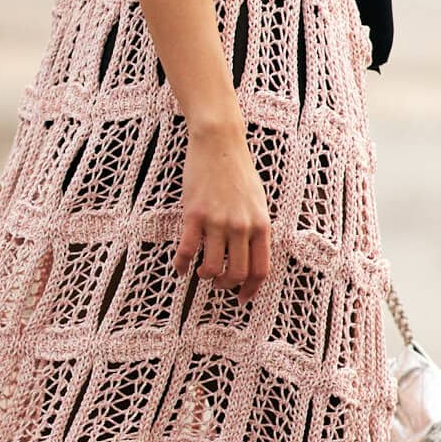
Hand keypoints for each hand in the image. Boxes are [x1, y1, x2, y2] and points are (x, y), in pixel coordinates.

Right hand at [175, 122, 270, 301]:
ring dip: (205, 276)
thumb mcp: (258, 201)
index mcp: (260, 224)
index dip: (251, 290)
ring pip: (212, 267)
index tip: (242, 298)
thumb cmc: (238, 171)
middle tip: (218, 284)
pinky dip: (181, 264)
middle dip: (226, 285)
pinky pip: (187, 250)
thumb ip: (256, 228)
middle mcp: (241, 226)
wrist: (219, 144)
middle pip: (237, 273)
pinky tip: (180, 267)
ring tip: (201, 271)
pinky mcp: (195, 215)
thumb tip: (252, 254)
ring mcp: (218, 222)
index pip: (261, 269)